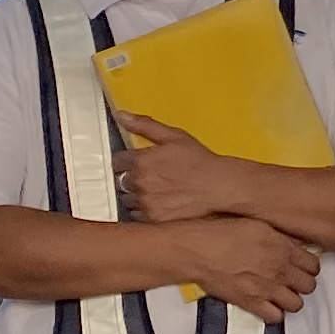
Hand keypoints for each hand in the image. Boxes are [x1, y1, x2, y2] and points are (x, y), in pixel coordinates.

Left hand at [115, 116, 251, 228]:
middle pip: (119, 181)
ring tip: (154, 190)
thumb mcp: (174, 136)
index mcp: (141, 161)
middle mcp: (139, 183)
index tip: (134, 162)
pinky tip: (158, 202)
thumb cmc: (198, 160)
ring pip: (126, 199)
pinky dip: (143, 209)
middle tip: (148, 176)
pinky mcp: (153, 218)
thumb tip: (121, 115)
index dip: (125, 161)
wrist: (218, 185)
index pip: (116, 161)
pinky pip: (137, 215)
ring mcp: (145, 202)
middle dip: (129, 178)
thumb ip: (144, 125)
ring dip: (135, 194)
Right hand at [181, 217, 320, 321]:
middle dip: (303, 283)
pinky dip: (274, 313)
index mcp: (284, 248)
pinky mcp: (251, 304)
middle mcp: (280, 270)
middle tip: (292, 280)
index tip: (301, 266)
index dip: (309, 266)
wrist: (198, 250)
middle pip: (309, 286)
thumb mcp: (258, 224)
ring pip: (296, 304)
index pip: (314, 265)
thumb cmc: (224, 231)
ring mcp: (267, 289)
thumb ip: (280, 237)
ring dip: (291, 299)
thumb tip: (294, 244)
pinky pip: (275, 317)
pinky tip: (267, 304)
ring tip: (281, 293)